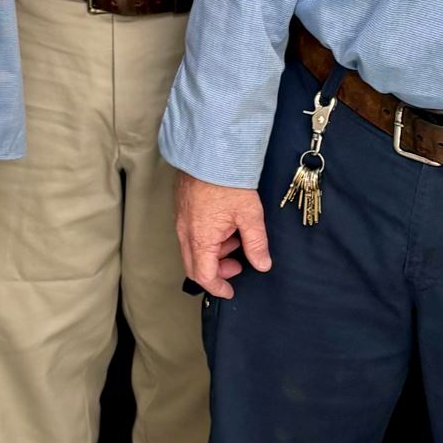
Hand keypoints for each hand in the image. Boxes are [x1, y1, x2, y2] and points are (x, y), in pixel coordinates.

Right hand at [176, 173, 271, 296]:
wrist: (209, 151)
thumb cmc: (227, 181)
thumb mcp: (250, 215)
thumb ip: (256, 244)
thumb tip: (262, 265)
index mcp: (201, 238)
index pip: (204, 275)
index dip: (218, 287)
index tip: (230, 291)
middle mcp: (185, 232)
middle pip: (194, 265)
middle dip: (216, 271)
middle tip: (237, 265)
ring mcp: (181, 220)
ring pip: (193, 249)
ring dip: (214, 253)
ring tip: (236, 238)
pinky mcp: (182, 209)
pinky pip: (191, 234)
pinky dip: (208, 239)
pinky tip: (225, 225)